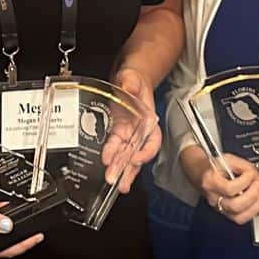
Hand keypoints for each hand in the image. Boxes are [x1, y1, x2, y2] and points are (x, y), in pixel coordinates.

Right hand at [0, 172, 42, 258]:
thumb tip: (8, 226)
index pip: (4, 250)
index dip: (21, 246)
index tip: (34, 239)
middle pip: (7, 238)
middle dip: (22, 235)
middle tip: (36, 230)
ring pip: (7, 224)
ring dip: (18, 221)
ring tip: (31, 217)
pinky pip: (4, 210)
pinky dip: (12, 208)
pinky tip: (19, 205)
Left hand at [108, 68, 162, 191]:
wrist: (127, 80)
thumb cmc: (133, 79)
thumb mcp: (131, 77)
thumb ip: (129, 82)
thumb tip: (128, 86)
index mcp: (148, 119)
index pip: (152, 139)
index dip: (146, 151)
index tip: (136, 158)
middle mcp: (140, 130)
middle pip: (137, 153)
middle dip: (129, 169)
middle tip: (120, 182)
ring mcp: (129, 133)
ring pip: (126, 155)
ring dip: (120, 169)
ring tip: (114, 181)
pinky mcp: (118, 134)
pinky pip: (115, 148)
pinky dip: (111, 158)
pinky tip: (107, 166)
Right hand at [196, 154, 258, 224]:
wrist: (202, 174)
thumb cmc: (214, 167)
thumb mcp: (228, 159)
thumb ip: (246, 167)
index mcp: (211, 182)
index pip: (229, 188)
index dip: (245, 181)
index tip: (251, 173)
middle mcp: (214, 199)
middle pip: (235, 206)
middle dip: (252, 195)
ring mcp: (220, 208)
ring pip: (239, 217)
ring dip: (256, 206)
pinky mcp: (228, 213)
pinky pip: (244, 219)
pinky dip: (258, 212)